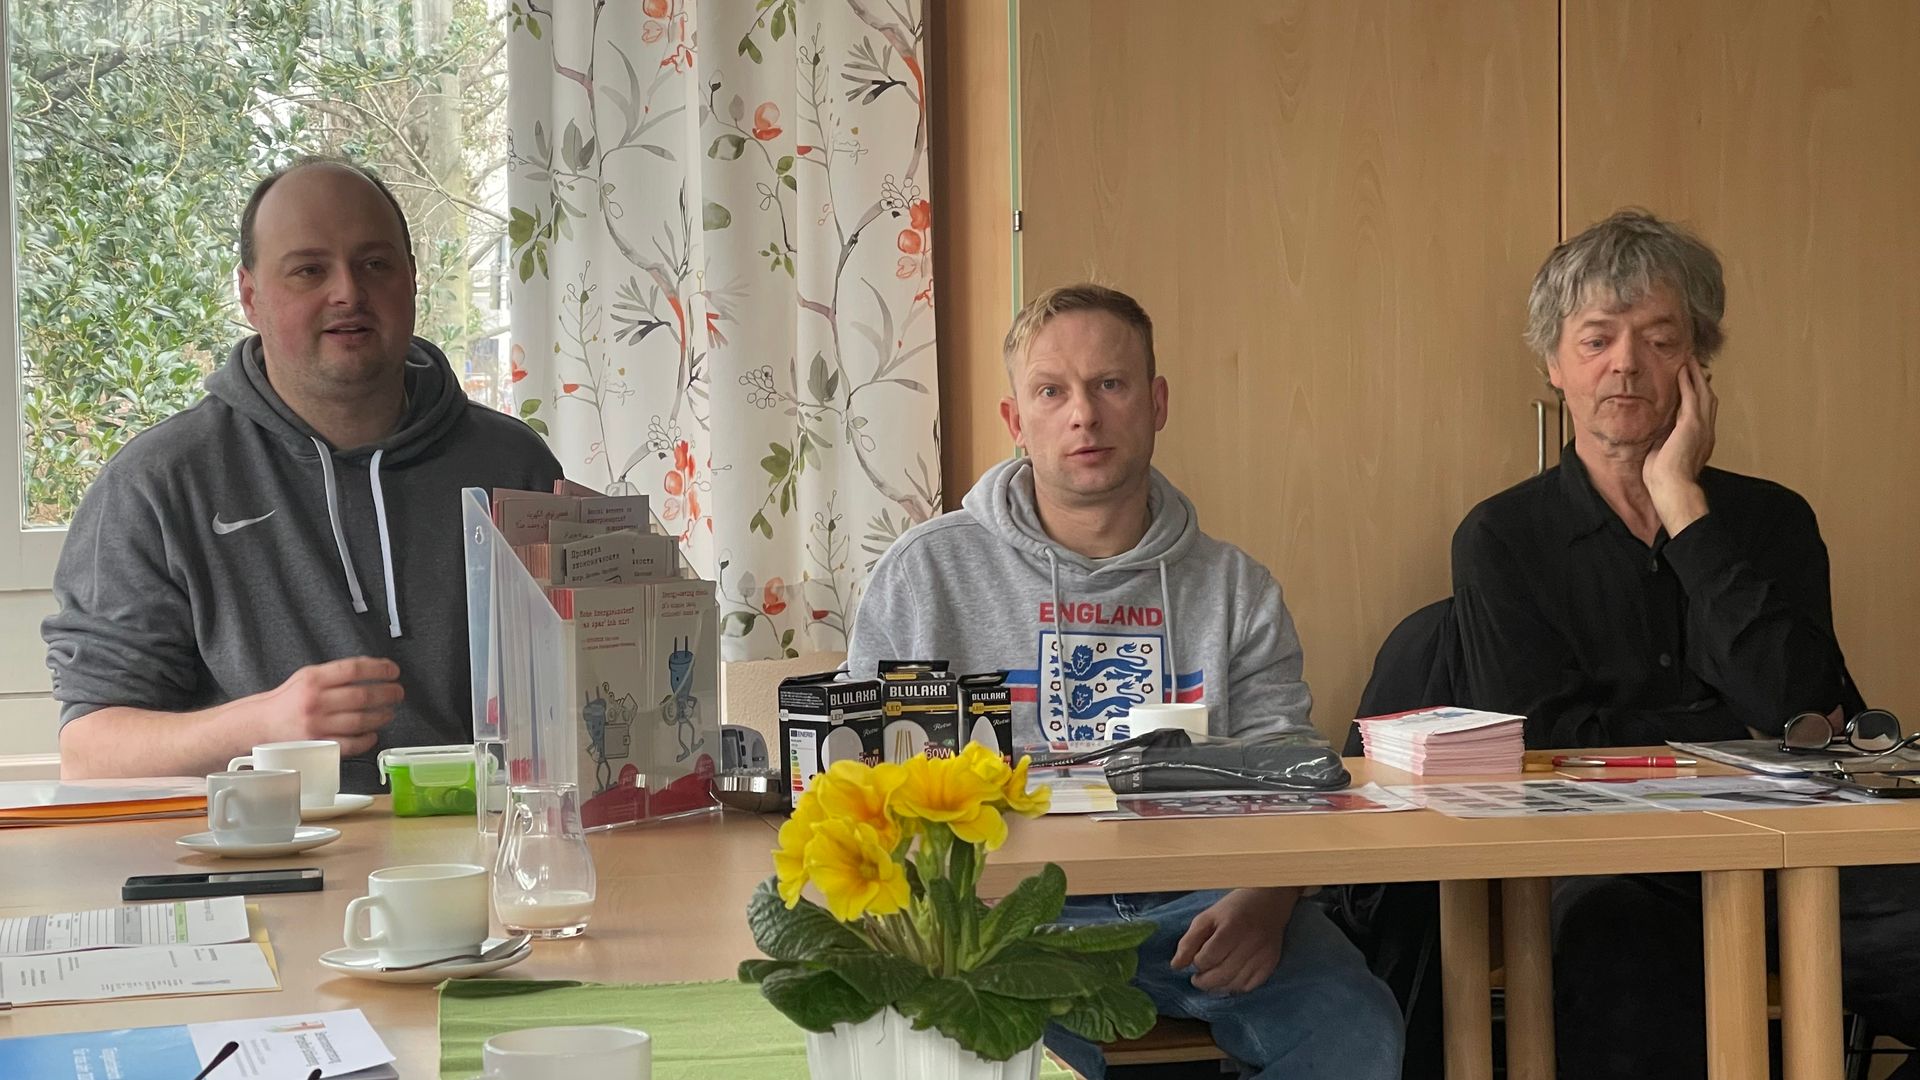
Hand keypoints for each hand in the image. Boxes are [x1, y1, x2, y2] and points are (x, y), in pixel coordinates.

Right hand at [259, 657, 403, 754]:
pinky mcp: (318, 746)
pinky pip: (351, 744)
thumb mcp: (308, 676)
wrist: (261, 724)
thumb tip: (372, 669)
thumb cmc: (288, 700)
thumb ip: (336, 673)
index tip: (393, 671)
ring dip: (382, 716)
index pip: (354, 669)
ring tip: (389, 712)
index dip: (379, 669)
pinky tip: (373, 733)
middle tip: (398, 693)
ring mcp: (318, 725)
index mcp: (313, 679)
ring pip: (361, 721)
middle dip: (388, 694)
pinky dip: (367, 739)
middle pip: (362, 696)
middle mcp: (316, 702)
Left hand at [1169, 886, 1298, 994]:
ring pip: (1235, 984)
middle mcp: (1250, 943)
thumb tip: (1176, 967)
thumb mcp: (1206, 918)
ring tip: (1210, 980)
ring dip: (1218, 987)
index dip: (1197, 963)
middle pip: (1222, 975)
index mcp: (1232, 928)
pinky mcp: (1271, 963)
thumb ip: (1189, 942)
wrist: (1268, 902)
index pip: (1208, 958)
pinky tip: (1228, 980)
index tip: (1196, 959)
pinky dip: (1235, 987)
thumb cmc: (1232, 909)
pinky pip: (1250, 986)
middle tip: (1197, 979)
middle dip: (1204, 981)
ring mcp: (1263, 956)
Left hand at [1643, 357, 1715, 533]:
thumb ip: (1665, 441)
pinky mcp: (1692, 425)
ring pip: (1702, 393)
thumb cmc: (1665, 480)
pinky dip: (1688, 382)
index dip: (1699, 393)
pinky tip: (1683, 371)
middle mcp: (1706, 431)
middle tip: (1695, 362)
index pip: (1702, 410)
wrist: (1672, 488)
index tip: (1693, 380)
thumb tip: (1658, 434)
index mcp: (1700, 440)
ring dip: (1695, 375)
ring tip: (1690, 360)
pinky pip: (1692, 397)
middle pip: (1707, 398)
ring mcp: (1701, 427)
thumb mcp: (1665, 454)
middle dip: (1701, 379)